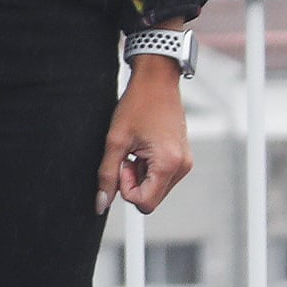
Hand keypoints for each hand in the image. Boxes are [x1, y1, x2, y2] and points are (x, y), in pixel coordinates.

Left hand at [102, 56, 194, 214]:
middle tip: (127, 156)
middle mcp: (182, 167)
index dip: (125, 188)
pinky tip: (143, 149)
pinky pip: (161, 177)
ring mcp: (184, 163)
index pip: (144, 203)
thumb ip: (107, 175)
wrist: (157, 82)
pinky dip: (147, 169)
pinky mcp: (182, 159)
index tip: (121, 164)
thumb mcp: (115, 141)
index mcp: (169, 164)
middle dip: (132, 183)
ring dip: (139, 175)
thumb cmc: (138, 105)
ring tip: (136, 150)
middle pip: (150, 198)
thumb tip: (102, 203)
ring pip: (155, 188)